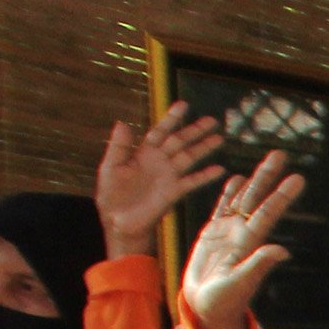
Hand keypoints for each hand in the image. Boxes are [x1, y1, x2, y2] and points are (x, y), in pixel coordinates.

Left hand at [98, 103, 229, 258]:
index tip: (184, 105)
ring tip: (219, 138)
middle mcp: (159, 161)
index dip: (172, 118)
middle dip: (195, 130)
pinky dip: (205, 175)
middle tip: (212, 120)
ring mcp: (168, 176)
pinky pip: (192, 181)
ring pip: (189, 157)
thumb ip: (118, 146)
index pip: (160, 131)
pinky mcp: (173, 191)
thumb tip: (122, 122)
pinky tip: (219, 169)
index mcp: (143, 153)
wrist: (118, 222)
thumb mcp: (110, 168)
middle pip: (180, 141)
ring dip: (204, 148)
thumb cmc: (111, 195)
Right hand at [179, 155, 304, 328]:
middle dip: (268, 176)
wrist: (205, 308)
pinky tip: (236, 178)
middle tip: (281, 153)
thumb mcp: (239, 284)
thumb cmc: (223, 302)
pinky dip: (229, 193)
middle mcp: (242, 233)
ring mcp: (228, 232)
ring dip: (254, 179)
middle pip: (257, 198)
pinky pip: (222, 208)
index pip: (268, 213)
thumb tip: (283, 251)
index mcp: (250, 243)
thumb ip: (258, 266)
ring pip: (242, 199)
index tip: (297, 177)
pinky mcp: (212, 234)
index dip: (282, 195)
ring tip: (269, 159)